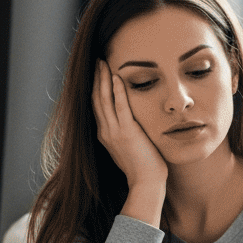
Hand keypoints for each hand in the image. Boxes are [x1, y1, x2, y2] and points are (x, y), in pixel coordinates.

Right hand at [91, 59, 167, 189]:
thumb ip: (125, 133)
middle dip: (95, 78)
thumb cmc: (143, 166)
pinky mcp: (127, 133)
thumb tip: (129, 123)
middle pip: (96, 98)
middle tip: (96, 60)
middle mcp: (105, 131)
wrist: (146, 183)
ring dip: (103, 79)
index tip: (97, 72)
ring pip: (103, 99)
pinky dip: (117, 91)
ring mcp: (114, 132)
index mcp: (105, 134)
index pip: (96, 105)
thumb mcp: (128, 146)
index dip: (95, 87)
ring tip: (102, 63)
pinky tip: (117, 77)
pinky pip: (120, 107)